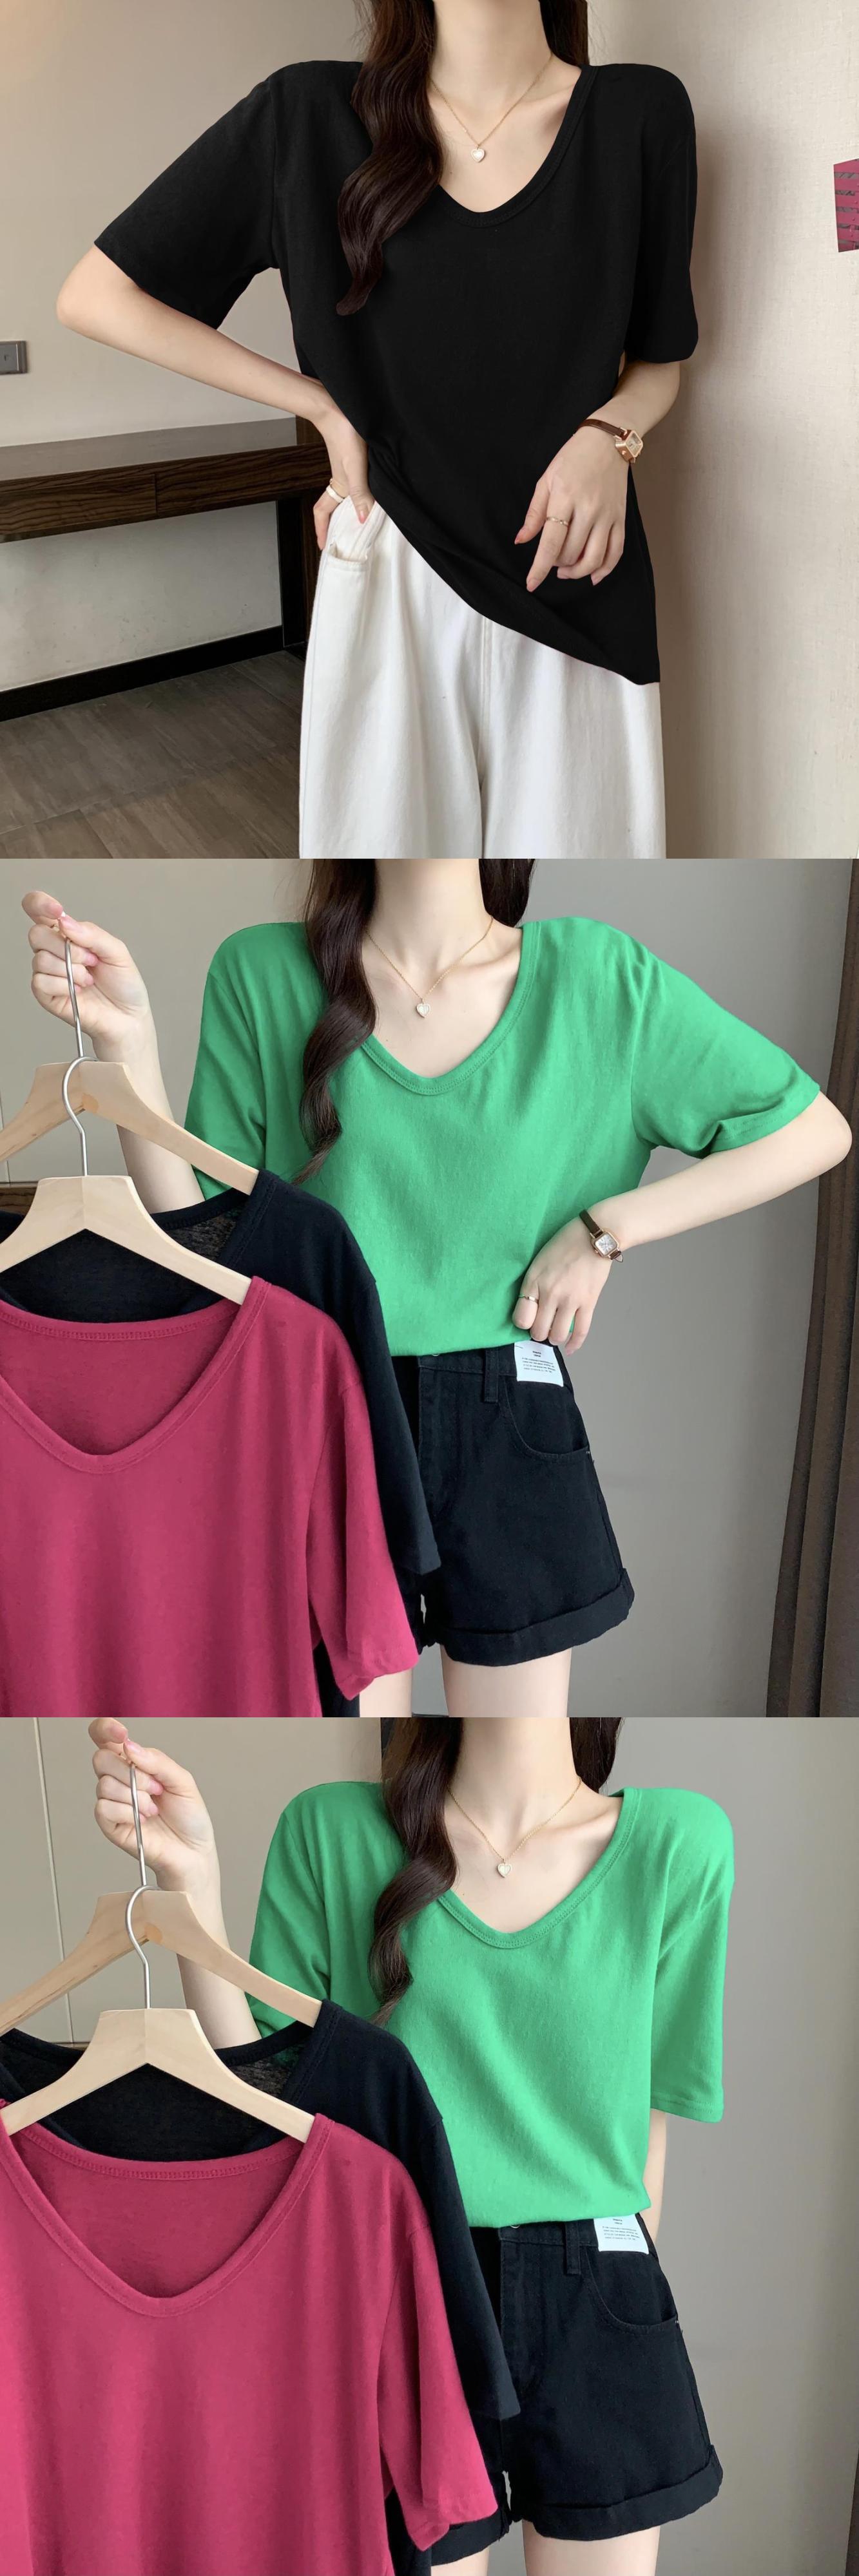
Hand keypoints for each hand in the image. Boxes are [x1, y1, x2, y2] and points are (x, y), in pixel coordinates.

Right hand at [23, 891, 155, 1064]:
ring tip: (89, 979)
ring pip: (40, 959)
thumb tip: (64, 922)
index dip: (40, 904)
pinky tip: (79, 991)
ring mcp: (48, 973)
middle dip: (66, 946)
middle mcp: (54, 951)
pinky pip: (40, 981)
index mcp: (68, 934)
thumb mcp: (117, 951)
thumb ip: (92, 934)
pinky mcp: (46, 994)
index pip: (39, 910)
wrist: (128, 1017)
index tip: (57, 910)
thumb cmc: (124, 984)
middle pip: (36, 934)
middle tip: (91, 959)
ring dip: (71, 970)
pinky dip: (64, 985)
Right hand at [89, 1719, 220, 1906]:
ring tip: (153, 1809)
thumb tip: (129, 1746)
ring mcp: (113, 1802)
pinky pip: (104, 1808)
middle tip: (156, 1787)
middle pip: (101, 1758)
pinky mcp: (109, 1825)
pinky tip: (142, 1821)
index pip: (105, 1737)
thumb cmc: (189, 1816)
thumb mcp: (182, 1780)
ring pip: (103, 1784)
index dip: (106, 1729)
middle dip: (130, 1771)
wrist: (192, 1851)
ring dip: (135, 1796)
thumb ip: (157, 1761)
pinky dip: (127, 1813)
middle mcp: (119, 1779)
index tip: (121, 1734)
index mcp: (134, 1762)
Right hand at [313, 398, 372, 551]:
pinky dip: (359, 495)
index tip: (323, 546)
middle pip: (334, 508)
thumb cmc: (346, 434)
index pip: (322, 512)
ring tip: (358, 524)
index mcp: (338, 485)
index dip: (321, 530)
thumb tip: (363, 520)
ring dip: (348, 510)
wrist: (339, 407)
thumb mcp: (355, 466)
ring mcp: (347, 470)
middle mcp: (341, 480)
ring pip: (345, 496)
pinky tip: (372, 495)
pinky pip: (355, 484)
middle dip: (335, 525)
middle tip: (343, 541)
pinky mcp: (353, 459)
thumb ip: (360, 492)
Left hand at [512, 1217, 613, 1351]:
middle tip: (543, 1328)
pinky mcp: (589, 1302)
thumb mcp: (539, 1261)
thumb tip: (533, 1308)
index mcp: (534, 1281)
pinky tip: (571, 1348)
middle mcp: (550, 1293)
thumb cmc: (565, 1244)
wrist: (595, 1236)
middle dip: (539, 1333)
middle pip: (538, 1331)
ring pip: (558, 1335)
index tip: (529, 1319)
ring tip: (556, 1334)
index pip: (521, 1318)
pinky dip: (575, 1344)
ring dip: (555, 1338)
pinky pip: (581, 1331)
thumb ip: (534, 1284)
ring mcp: (570, 1300)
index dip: (524, 1323)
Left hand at [516, 425, 629, 591]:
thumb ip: (535, 513)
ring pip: (593, 559)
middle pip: (571, 554)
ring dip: (577, 572)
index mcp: (565, 498)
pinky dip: (604, 569)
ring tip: (567, 570)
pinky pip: (615, 552)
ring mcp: (607, 515)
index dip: (540, 567)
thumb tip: (521, 540)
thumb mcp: (547, 479)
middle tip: (551, 559)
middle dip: (556, 564)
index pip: (551, 542)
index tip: (531, 584)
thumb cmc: (573, 458)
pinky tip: (593, 576)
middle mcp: (588, 509)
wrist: (608, 441)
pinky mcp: (621, 518)